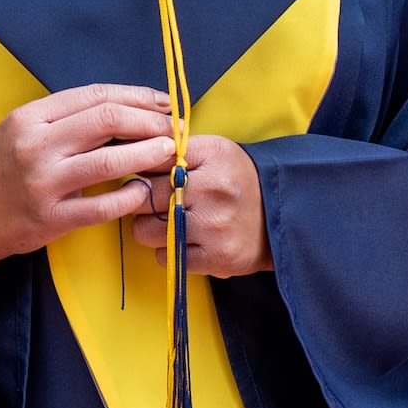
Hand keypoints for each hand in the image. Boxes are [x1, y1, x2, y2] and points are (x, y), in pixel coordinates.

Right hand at [0, 84, 178, 279]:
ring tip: (168, 153)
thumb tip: (127, 109)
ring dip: (146, 155)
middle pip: (105, 121)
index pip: (94, 96)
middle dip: (148, 122)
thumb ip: (68, 118)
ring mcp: (44, 183)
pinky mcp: (51, 218)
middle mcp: (36, 146)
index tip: (163, 104)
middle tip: (172, 129)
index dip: (135, 97)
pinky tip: (143, 192)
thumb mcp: (26, 129)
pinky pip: (101, 207)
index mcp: (31, 117)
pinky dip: (129, 198)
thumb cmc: (5, 166)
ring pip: (108, 162)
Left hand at [130, 134, 271, 277]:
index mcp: (211, 155)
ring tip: (167, 222)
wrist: (280, 212)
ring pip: (146, 230)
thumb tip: (127, 152)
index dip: (139, 168)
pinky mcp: (218, 257)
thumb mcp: (211, 151)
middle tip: (151, 201)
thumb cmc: (235, 178)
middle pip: (143, 195)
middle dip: (139, 200)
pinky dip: (168, 251)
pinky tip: (184, 240)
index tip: (141, 174)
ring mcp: (215, 226)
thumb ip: (172, 151)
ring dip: (149, 228)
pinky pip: (166, 257)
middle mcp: (213, 189)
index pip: (151, 158)